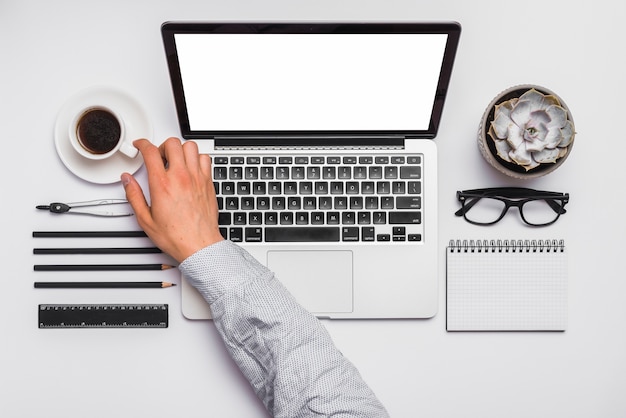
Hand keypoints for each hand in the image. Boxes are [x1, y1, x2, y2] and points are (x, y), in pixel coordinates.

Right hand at [121, 137, 223, 261]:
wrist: (199, 244)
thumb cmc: (176, 236)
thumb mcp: (145, 219)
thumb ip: (134, 196)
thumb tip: (127, 181)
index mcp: (162, 184)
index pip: (150, 151)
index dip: (142, 144)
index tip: (140, 146)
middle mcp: (181, 177)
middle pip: (172, 143)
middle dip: (162, 145)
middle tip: (159, 156)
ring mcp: (197, 178)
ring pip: (190, 147)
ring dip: (180, 150)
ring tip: (175, 160)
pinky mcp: (208, 182)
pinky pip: (205, 158)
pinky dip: (197, 158)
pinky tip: (191, 167)